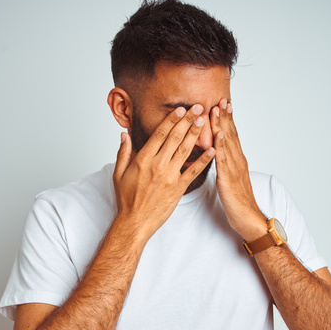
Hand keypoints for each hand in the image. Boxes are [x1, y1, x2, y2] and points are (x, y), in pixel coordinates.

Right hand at [113, 105, 214, 242]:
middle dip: (187, 121)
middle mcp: (157, 165)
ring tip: (204, 121)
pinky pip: (193, 171)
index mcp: (143, 160)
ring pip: (185, 150)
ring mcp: (169, 176)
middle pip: (175, 138)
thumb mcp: (118, 174)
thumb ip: (123, 152)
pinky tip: (212, 149)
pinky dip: (204, 159)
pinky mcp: (178, 188)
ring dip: (195, 134)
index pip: (160, 134)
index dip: (171, 120)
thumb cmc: (126, 199)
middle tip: (197, 108)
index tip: (180, 110)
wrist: (134, 222)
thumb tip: (124, 135)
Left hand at [210, 99, 267, 241]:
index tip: (223, 104)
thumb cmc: (238, 203)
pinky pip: (223, 160)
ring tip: (217, 110)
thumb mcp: (230, 180)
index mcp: (237, 161)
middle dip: (226, 116)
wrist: (249, 219)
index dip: (228, 119)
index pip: (232, 136)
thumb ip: (226, 167)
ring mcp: (234, 169)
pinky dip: (220, 146)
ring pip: (227, 143)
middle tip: (221, 99)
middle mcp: (238, 161)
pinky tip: (217, 136)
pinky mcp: (229, 179)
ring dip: (222, 125)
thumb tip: (219, 157)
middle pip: (231, 135)